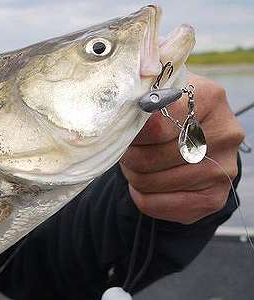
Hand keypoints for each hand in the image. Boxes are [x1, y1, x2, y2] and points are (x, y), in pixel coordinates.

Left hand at [120, 74, 244, 223]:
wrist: (192, 135)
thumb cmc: (166, 110)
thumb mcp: (155, 90)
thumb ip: (138, 93)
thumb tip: (117, 109)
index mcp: (209, 98)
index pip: (155, 126)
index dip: (130, 133)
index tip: (123, 129)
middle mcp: (225, 134)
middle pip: (150, 157)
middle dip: (129, 155)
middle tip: (126, 149)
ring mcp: (223, 169)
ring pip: (150, 182)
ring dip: (133, 175)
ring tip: (136, 163)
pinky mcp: (214, 198)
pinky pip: (156, 205)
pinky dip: (140, 196)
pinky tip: (144, 183)